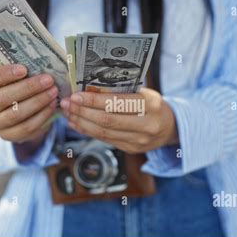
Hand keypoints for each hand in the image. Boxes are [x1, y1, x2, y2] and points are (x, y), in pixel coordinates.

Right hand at [0, 64, 57, 144]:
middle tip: (48, 80)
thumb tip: (39, 61)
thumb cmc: (17, 87)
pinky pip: (26, 127)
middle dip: (28, 88)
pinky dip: (42, 115)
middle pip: (3, 98)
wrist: (20, 112)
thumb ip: (19, 70)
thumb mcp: (14, 77)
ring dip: (38, 102)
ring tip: (53, 92)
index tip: (24, 69)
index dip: (3, 75)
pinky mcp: (8, 136)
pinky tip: (52, 105)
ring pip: (16, 114)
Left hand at [60, 88, 178, 153]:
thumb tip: (89, 87)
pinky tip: (76, 123)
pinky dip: (87, 131)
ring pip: (103, 133)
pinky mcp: (131, 149)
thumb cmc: (153, 104)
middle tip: (66, 103)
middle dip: (82, 111)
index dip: (93, 101)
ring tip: (68, 112)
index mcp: (150, 105)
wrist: (170, 126)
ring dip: (81, 122)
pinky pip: (104, 140)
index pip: (116, 104)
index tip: (75, 95)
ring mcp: (138, 141)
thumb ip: (122, 91)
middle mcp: (145, 125)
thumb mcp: (144, 92)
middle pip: (107, 120)